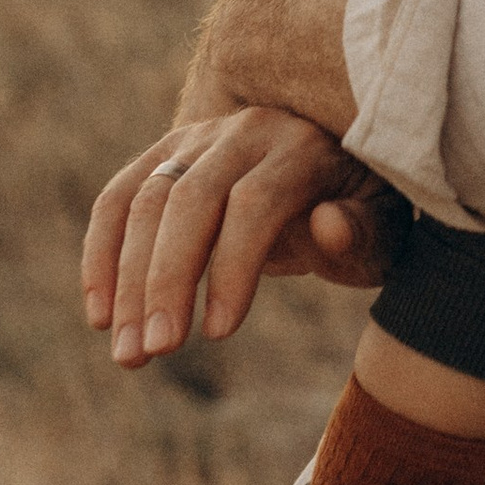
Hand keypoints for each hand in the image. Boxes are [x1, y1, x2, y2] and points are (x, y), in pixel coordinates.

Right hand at [82, 107, 394, 364]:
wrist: (338, 165)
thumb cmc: (366, 213)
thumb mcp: (384, 230)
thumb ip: (361, 231)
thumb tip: (328, 224)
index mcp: (302, 147)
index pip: (253, 202)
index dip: (232, 267)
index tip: (219, 334)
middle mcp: (246, 131)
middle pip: (188, 199)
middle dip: (164, 279)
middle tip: (154, 351)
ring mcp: (200, 137)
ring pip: (145, 201)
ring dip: (126, 281)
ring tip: (128, 353)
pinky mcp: (168, 153)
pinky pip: (120, 199)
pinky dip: (102, 255)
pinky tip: (101, 315)